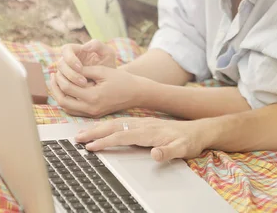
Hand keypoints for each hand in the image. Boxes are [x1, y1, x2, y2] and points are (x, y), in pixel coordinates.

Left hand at [51, 65, 151, 117]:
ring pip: (67, 108)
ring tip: (57, 83)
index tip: (58, 69)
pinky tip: (66, 91)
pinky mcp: (93, 115)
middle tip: (53, 76)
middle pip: (63, 101)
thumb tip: (68, 69)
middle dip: (55, 88)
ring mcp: (92, 113)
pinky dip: (67, 101)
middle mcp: (91, 108)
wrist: (135, 93)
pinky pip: (74, 111)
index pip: (68, 88)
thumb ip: (85, 70)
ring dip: (59, 95)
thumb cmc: (122, 80)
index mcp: (93, 96)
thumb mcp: (103, 71)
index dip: (60, 77)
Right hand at [54, 39, 116, 87]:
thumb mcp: (107, 53)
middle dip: (71, 73)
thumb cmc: (108, 64)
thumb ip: (98, 45)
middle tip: (83, 81)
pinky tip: (78, 93)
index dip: (70, 59)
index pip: (66, 50)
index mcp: (75, 50)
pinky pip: (61, 86)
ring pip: (59, 76)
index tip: (80, 67)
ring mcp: (65, 72)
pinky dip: (68, 89)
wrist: (109, 80)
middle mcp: (67, 60)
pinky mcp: (66, 83)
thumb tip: (84, 47)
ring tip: (84, 86)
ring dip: (70, 82)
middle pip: (61, 64)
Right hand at [74, 117, 208, 161]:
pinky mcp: (143, 124)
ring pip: (115, 123)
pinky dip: (107, 125)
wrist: (199, 130)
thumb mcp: (183, 149)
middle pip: (114, 126)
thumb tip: (155, 154)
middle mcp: (143, 125)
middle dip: (95, 132)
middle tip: (77, 138)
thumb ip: (168, 152)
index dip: (106, 141)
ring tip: (82, 133)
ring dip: (98, 128)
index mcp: (149, 131)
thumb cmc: (190, 141)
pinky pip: (120, 123)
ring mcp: (142, 123)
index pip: (123, 135)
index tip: (91, 148)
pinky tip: (100, 129)